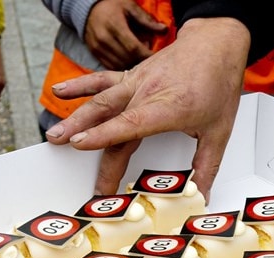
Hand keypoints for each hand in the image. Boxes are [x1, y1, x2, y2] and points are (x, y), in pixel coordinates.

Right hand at [45, 17, 249, 199]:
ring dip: (75, 117)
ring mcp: (136, 82)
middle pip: (110, 119)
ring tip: (54, 135)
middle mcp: (147, 93)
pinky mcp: (131, 76)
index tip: (81, 144)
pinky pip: (101, 80)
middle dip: (86, 139)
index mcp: (169, 107)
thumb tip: (201, 197)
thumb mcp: (219, 131)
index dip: (104, 135)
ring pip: (101, 100)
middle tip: (67, 158)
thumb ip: (206, 167)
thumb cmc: (217, 84)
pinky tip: (59, 92)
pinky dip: (80, 86)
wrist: (216, 44)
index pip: (130, 124)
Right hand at [85, 0, 166, 70]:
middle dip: (141, 61)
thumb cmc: (113, 6)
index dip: (147, 54)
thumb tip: (164, 30)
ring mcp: (97, 47)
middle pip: (127, 58)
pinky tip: (130, 62)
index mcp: (114, 25)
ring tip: (141, 60)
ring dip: (132, 65)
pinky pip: (111, 66)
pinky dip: (122, 66)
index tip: (157, 57)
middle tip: (151, 60)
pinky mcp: (94, 54)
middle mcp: (104, 38)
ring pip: (119, 65)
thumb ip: (146, 21)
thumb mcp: (130, 7)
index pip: (133, 47)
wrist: (89, 10)